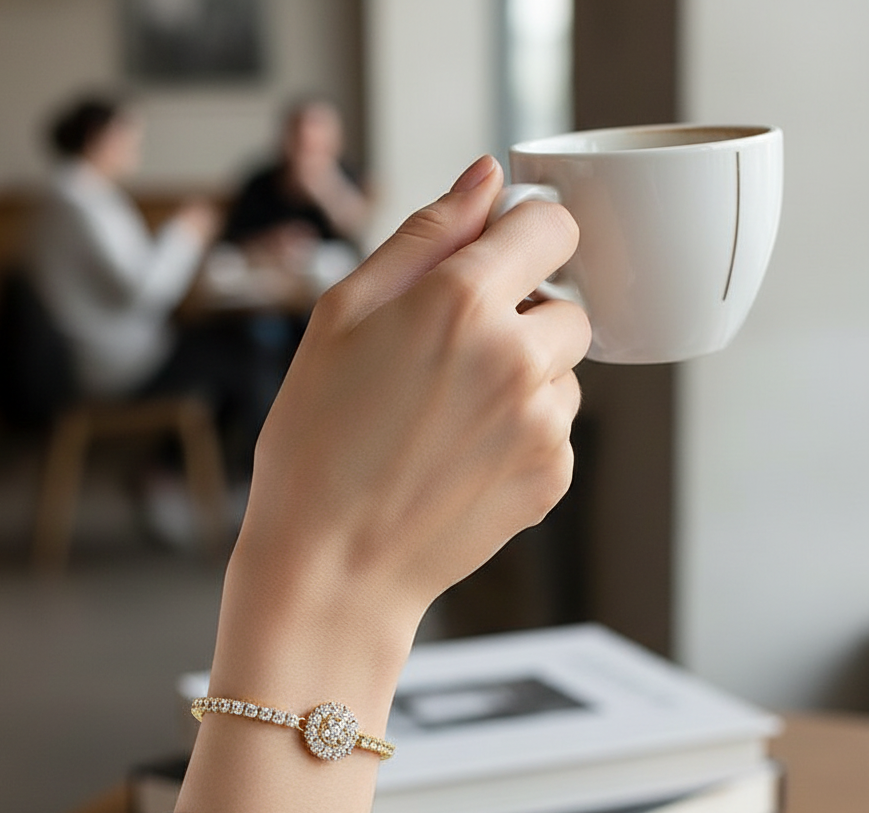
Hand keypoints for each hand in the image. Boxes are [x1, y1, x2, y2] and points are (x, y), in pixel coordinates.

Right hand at [180, 155, 588, 812]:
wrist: (331, 565)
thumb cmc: (316, 442)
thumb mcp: (341, 318)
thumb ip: (424, 236)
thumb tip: (488, 177)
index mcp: (460, 301)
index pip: (551, 224)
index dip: (526, 234)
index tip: (503, 257)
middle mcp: (517, 355)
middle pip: (567, 302)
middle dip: (522, 317)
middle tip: (450, 360)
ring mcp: (542, 422)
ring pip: (565, 369)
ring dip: (525, 377)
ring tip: (449, 418)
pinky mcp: (552, 475)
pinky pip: (557, 427)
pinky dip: (523, 432)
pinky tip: (461, 456)